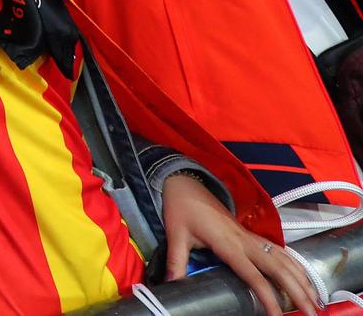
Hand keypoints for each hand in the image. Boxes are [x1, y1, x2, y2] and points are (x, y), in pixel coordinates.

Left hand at [160, 172, 319, 315]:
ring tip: (315, 301)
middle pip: (278, 268)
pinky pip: (279, 251)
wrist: (185, 184)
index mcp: (228, 244)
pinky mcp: (252, 235)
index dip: (267, 296)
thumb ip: (176, 260)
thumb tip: (171, 283)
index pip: (253, 275)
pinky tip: (304, 278)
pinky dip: (295, 265)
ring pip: (284, 260)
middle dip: (297, 291)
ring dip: (302, 279)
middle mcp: (245, 241)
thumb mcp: (175, 234)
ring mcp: (251, 237)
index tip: (278, 315)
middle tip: (312, 312)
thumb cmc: (181, 209)